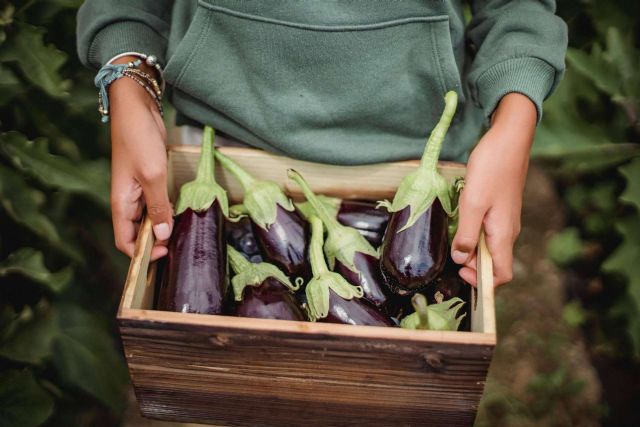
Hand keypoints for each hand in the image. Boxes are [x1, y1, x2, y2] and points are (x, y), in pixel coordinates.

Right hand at [109, 56, 172, 260]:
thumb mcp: (152, 175)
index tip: (164, 254)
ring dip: (163, 227)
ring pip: (149, 219)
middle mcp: (127, 200)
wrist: (137, 107)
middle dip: (155, 243)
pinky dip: (166, 211)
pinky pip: (156, 203)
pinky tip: (181, 214)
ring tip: (182, 234)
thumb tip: (161, 236)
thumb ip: (158, 207)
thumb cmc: (139, 139)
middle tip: (179, 246)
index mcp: (121, 203)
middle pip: (138, 233)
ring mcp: (138, 190)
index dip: (142, 253)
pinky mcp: (149, 180)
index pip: (125, 241)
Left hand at [451, 93, 536, 285]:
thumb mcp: (472, 203)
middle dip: (471, 263)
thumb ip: (466, 234)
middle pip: (492, 261)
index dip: (482, 281)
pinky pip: (486, 229)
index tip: (460, 271)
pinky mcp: (499, 208)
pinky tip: (459, 219)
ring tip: (452, 233)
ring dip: (470, 246)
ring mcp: (504, 219)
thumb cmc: (492, 168)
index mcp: (503, 234)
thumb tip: (461, 259)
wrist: (509, 138)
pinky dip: (472, 231)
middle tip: (449, 250)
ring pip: (488, 245)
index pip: (502, 274)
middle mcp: (507, 231)